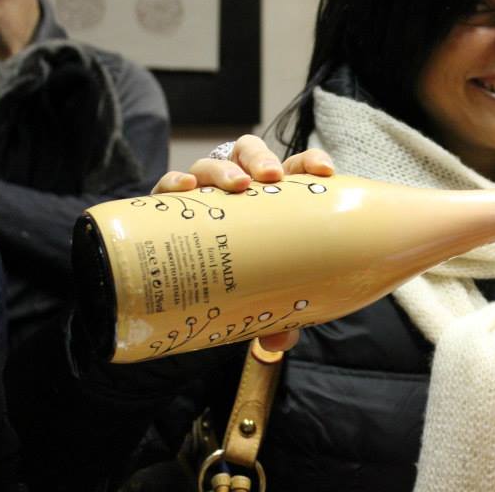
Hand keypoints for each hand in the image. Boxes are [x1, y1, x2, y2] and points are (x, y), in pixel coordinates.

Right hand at [152, 135, 333, 350]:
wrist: (192, 291)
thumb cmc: (244, 282)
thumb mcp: (265, 300)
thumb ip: (278, 318)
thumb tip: (279, 340)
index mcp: (273, 198)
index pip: (296, 167)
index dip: (311, 161)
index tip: (325, 171)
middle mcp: (239, 189)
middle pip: (250, 154)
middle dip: (262, 158)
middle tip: (271, 177)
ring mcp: (204, 195)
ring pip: (212, 164)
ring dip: (224, 168)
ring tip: (236, 185)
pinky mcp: (169, 207)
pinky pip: (169, 186)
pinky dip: (176, 181)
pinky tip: (185, 188)